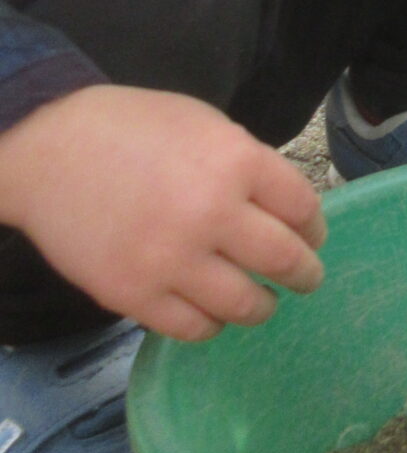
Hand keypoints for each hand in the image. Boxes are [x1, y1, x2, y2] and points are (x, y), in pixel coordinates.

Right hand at [0, 85, 326, 340]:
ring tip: (261, 300)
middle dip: (305, 273)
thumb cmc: (131, 129)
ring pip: (246, 305)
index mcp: (235, 161)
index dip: (314, 226)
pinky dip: (213, 323)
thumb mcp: (204, 124)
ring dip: (263, 305)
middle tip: (306, 278)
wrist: (47, 152)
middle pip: (286, 260)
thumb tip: (283, 208)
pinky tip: (212, 311)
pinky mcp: (134, 295)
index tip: (312, 236)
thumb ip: (247, 165)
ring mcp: (172, 259)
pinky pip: (195, 328)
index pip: (303, 207)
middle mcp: (211, 213)